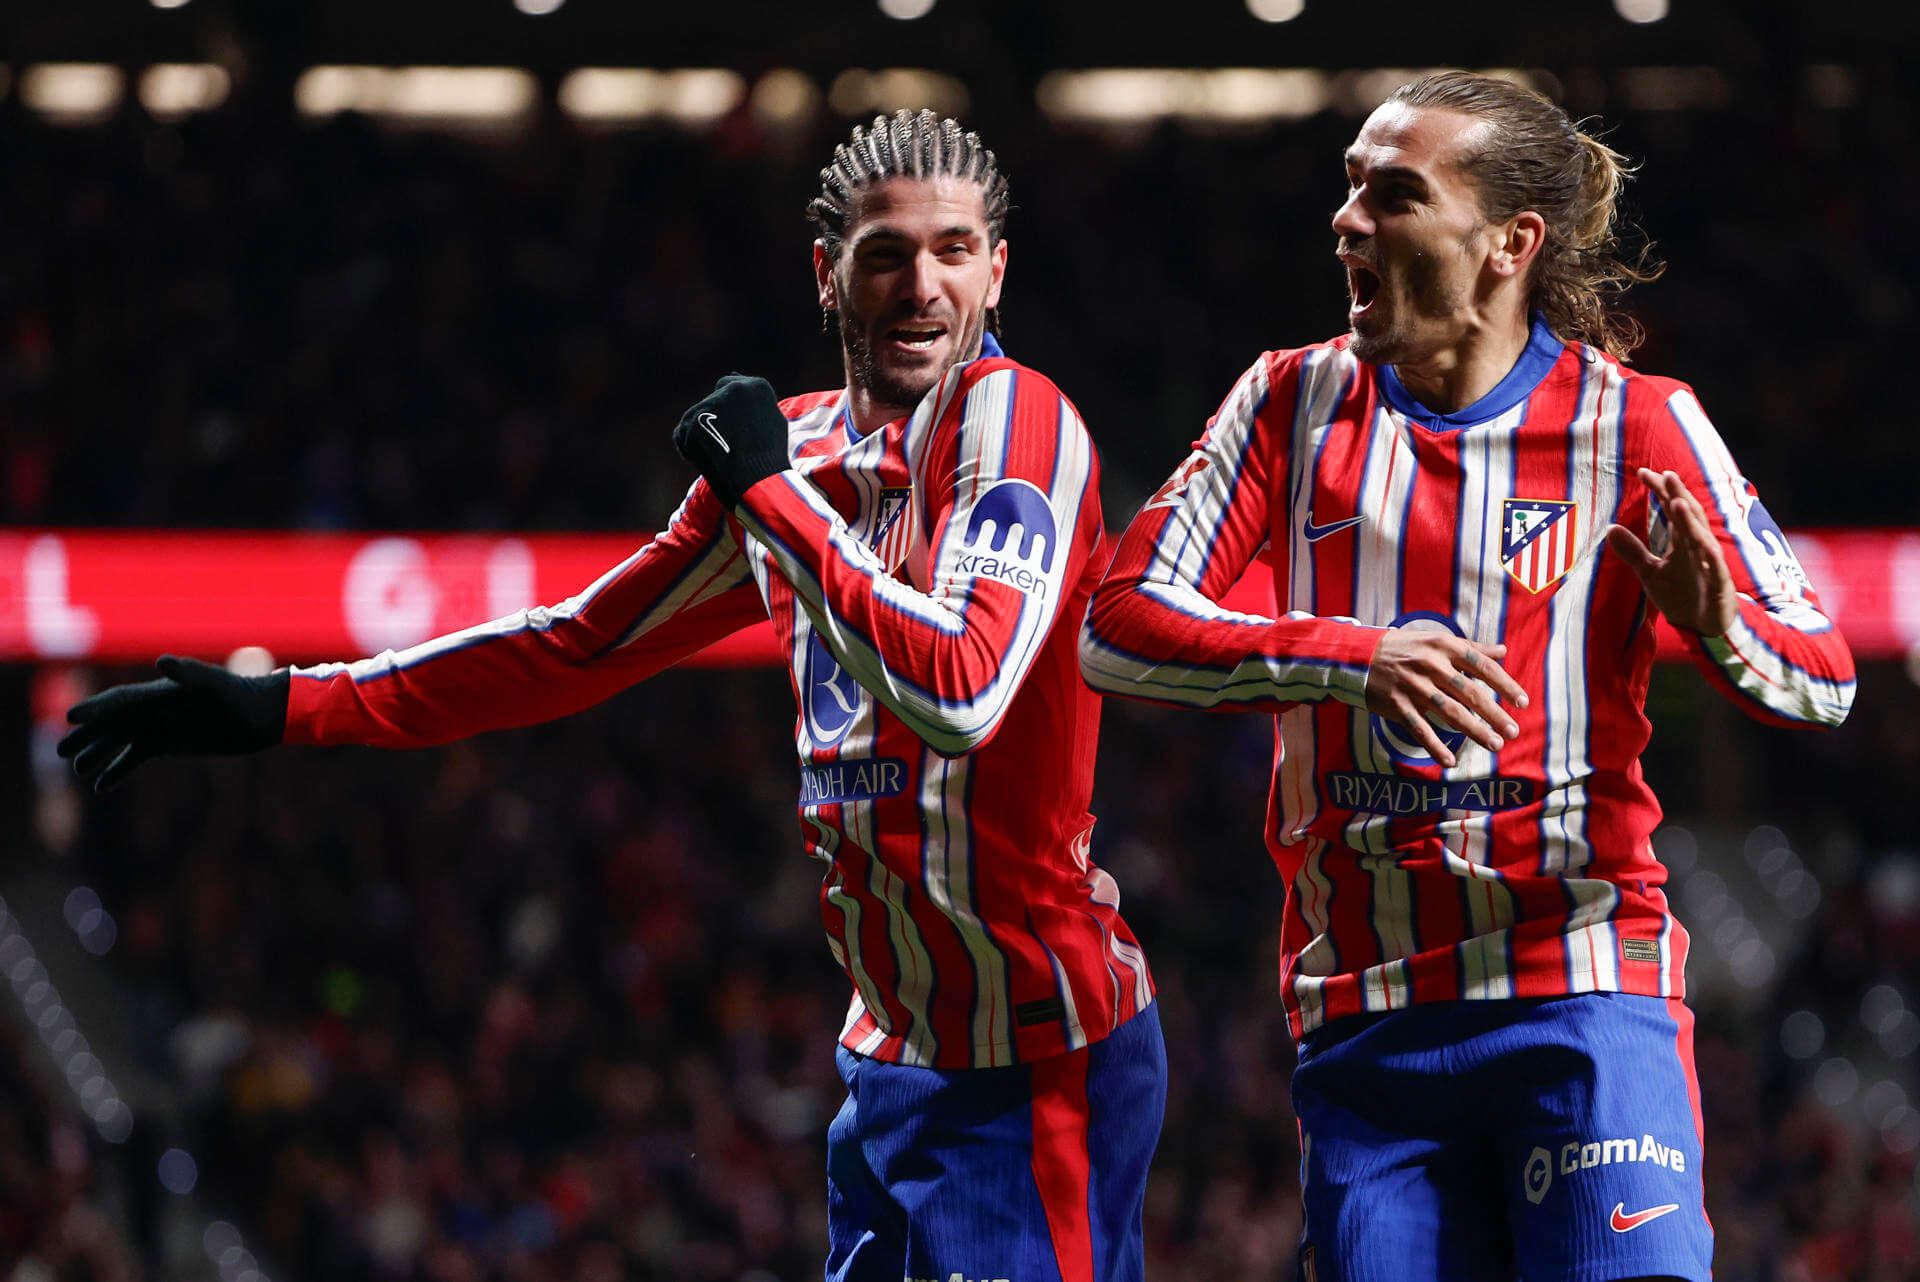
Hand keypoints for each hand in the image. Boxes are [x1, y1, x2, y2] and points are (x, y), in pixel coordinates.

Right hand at [58, 656, 288, 792]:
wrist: (262, 715)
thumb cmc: (240, 695)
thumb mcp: (214, 683)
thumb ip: (188, 672)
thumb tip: (162, 661)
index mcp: (159, 693)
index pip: (119, 700)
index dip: (94, 708)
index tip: (70, 718)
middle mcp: (154, 709)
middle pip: (111, 722)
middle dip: (86, 736)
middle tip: (60, 751)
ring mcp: (160, 727)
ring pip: (119, 741)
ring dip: (97, 754)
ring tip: (76, 771)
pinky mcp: (170, 744)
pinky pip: (136, 757)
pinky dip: (118, 770)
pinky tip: (101, 787)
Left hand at [672, 374, 791, 508]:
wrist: (756, 483)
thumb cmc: (770, 458)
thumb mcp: (773, 423)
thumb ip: (754, 401)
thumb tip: (734, 375)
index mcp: (757, 387)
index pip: (731, 386)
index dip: (729, 408)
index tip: (732, 427)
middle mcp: (731, 389)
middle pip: (713, 400)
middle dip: (715, 419)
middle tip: (726, 445)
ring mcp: (707, 405)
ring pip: (696, 417)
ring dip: (702, 433)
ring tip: (719, 456)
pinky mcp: (689, 423)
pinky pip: (682, 433)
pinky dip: (689, 446)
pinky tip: (706, 460)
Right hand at [1363, 631, 1527, 767]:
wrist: (1359, 655)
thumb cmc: (1404, 647)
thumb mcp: (1436, 640)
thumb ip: (1470, 647)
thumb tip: (1502, 651)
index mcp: (1444, 647)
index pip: (1483, 667)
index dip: (1505, 685)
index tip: (1522, 703)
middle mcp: (1431, 666)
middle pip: (1470, 693)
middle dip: (1494, 714)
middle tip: (1512, 732)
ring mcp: (1413, 687)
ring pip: (1450, 713)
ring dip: (1474, 731)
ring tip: (1494, 745)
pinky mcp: (1397, 705)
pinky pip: (1419, 729)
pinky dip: (1435, 747)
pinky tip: (1450, 762)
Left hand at [1604, 467, 1736, 635]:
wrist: (1704, 628)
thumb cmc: (1682, 595)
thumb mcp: (1650, 572)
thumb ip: (1633, 551)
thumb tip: (1610, 528)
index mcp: (1682, 541)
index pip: (1671, 510)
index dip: (1659, 491)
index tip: (1643, 473)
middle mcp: (1698, 547)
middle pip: (1688, 516)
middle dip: (1678, 495)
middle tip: (1665, 474)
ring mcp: (1710, 565)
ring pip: (1702, 538)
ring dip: (1691, 520)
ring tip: (1677, 501)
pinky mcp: (1720, 584)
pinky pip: (1716, 568)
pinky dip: (1710, 556)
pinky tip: (1703, 544)